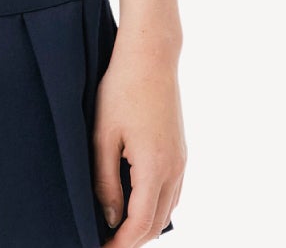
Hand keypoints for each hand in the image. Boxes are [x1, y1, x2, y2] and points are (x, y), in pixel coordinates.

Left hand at [92, 49, 185, 243]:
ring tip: (115, 227)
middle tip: (104, 242)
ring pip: (167, 210)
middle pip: (156, 224)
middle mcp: (174, 170)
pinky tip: (135, 203)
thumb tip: (110, 219)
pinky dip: (155, 207)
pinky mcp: (180, 151)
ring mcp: (181, 161)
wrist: (151, 56)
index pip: (140, 226)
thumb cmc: (121, 90)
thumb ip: (106, 182)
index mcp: (155, 168)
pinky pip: (172, 193)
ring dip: (144, 225)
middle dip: (131, 240)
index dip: (119, 245)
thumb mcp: (103, 136)